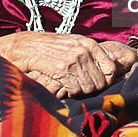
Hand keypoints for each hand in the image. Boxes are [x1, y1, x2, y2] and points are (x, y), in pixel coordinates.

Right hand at [0, 32, 135, 97]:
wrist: (26, 46)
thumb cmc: (50, 47)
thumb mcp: (73, 44)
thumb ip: (90, 54)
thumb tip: (110, 69)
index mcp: (90, 44)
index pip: (111, 68)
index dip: (106, 80)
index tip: (97, 84)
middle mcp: (84, 51)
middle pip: (100, 82)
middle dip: (91, 88)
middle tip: (79, 86)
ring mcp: (74, 60)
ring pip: (88, 88)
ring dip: (79, 91)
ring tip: (70, 85)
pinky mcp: (62, 69)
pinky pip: (75, 89)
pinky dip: (70, 92)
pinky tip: (63, 86)